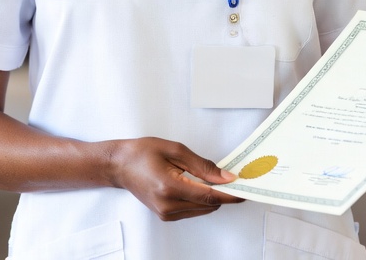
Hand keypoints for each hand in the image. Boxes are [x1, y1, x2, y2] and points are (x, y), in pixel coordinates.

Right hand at [106, 137, 243, 220]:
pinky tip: (200, 186)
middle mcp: (168, 205)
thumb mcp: (175, 150)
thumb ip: (202, 166)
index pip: (209, 196)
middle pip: (208, 205)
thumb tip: (225, 177)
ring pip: (202, 209)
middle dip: (224, 193)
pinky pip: (192, 210)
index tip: (245, 190)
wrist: (120, 165)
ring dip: (213, 197)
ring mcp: (166, 213)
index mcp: (169, 187)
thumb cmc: (142, 153)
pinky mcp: (165, 216)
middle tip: (234, 178)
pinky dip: (201, 200)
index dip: (230, 194)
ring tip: (216, 180)